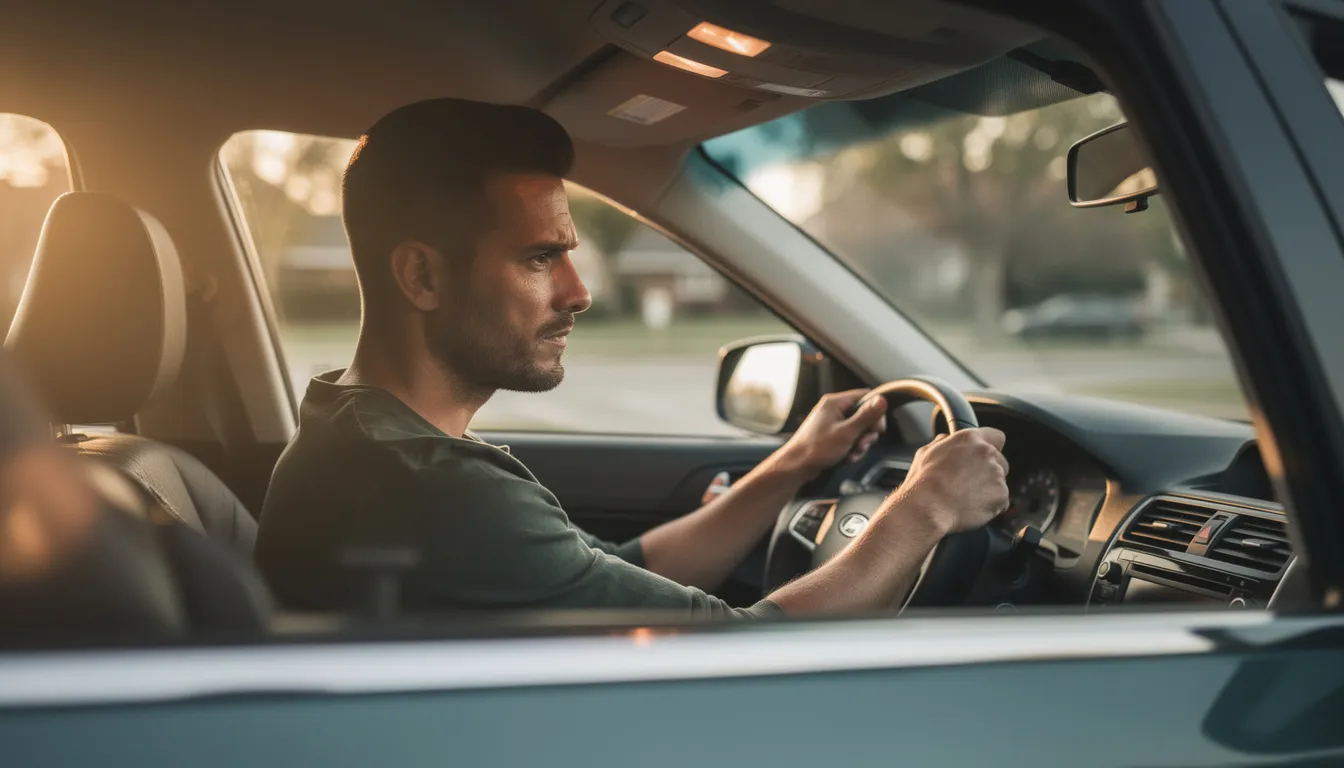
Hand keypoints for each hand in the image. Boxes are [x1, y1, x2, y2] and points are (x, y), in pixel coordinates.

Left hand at [777, 389, 886, 477]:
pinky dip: (852, 448)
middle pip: (864, 415)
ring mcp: (832, 423)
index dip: (876, 412)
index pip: (865, 397)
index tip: (878, 427)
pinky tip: (848, 457)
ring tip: (853, 452)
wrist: (797, 466)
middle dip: (867, 432)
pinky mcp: (832, 435)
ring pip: (858, 429)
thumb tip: (882, 400)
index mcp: (835, 403)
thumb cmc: (816, 449)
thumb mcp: (847, 432)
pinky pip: (850, 438)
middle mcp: (833, 410)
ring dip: (860, 443)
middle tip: (863, 443)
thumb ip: (866, 416)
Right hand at [882, 427, 1009, 534]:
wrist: (928, 507)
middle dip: (989, 472)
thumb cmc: (923, 482)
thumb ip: (942, 443)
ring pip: (1000, 482)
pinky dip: (992, 506)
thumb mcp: (925, 453)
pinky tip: (972, 507)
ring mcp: (996, 473)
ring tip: (967, 498)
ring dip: (989, 489)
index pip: (996, 436)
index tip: (984, 457)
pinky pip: (1002, 501)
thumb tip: (945, 439)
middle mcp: (986, 452)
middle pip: (1001, 461)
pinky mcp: (1001, 494)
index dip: (991, 447)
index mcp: (969, 439)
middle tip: (970, 483)